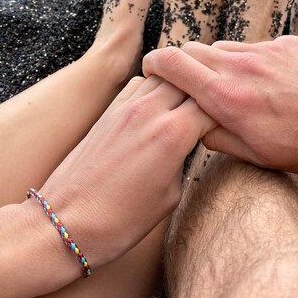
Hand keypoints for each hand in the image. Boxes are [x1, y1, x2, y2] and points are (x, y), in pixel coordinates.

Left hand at [38, 75, 216, 266]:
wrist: (66, 223)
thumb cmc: (120, 220)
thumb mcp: (170, 196)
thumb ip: (184, 160)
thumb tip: (187, 144)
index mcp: (174, 134)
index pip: (214, 103)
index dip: (227, 112)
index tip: (232, 123)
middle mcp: (151, 111)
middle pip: (192, 80)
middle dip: (206, 91)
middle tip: (214, 106)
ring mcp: (127, 107)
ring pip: (165, 74)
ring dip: (181, 84)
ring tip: (188, 102)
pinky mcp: (109, 111)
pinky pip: (138, 83)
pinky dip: (153, 87)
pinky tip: (156, 106)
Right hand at [143, 37, 297, 180]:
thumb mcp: (259, 156)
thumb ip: (217, 137)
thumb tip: (197, 123)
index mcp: (227, 96)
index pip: (171, 63)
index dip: (154, 64)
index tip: (152, 72)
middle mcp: (241, 65)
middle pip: (193, 50)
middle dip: (184, 65)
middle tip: (192, 86)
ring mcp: (267, 50)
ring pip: (225, 48)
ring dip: (219, 64)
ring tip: (237, 89)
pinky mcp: (290, 43)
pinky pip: (256, 47)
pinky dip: (251, 61)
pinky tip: (272, 83)